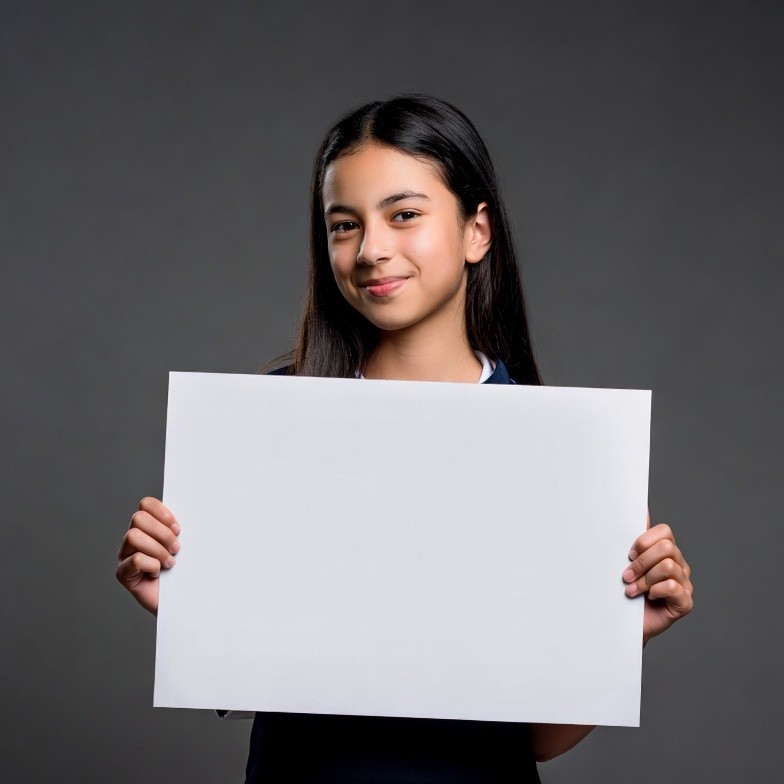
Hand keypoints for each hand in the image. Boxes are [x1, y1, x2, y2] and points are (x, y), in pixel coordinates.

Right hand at [116, 497, 179, 614]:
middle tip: (177, 549)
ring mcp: (125, 556)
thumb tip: (197, 509)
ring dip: (158, 550)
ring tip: (170, 563)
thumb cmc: (186, 571)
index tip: (178, 528)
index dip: (162, 512)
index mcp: (148, 526)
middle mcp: (132, 539)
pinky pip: (136, 560)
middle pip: (138, 519)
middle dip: (162, 533)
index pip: (146, 504)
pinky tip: (158, 574)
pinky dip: (153, 566)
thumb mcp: (187, 545)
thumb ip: (181, 529)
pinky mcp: (123, 574)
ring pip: (134, 536)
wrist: (183, 601)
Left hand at [623, 516, 692, 642]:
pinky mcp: (685, 602)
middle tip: (627, 576)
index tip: (628, 555)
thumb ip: (633, 538)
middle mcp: (678, 564)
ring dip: (645, 579)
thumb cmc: (623, 590)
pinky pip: (673, 587)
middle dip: (642, 562)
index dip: (644, 541)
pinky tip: (648, 598)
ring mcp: (684, 583)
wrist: (621, 623)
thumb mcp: (624, 561)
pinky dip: (655, 591)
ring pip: (668, 566)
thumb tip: (639, 508)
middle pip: (667, 548)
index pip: (665, 531)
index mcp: (665, 551)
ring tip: (632, 590)